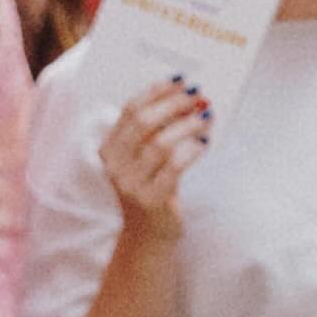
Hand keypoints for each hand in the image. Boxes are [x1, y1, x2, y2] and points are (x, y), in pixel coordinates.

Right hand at [95, 74, 211, 239]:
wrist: (148, 235)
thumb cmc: (153, 188)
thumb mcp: (147, 159)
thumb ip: (158, 133)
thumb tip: (186, 100)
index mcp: (110, 148)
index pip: (130, 111)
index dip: (156, 92)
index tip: (180, 80)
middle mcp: (114, 165)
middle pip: (143, 123)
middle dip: (173, 105)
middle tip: (198, 97)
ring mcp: (130, 184)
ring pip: (160, 144)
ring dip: (187, 126)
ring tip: (206, 117)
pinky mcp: (150, 200)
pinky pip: (174, 168)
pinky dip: (192, 150)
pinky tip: (205, 142)